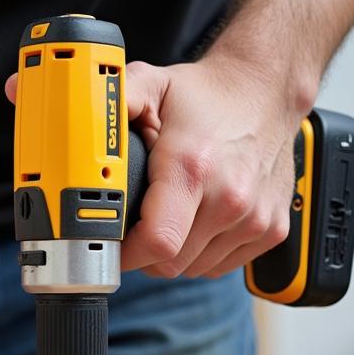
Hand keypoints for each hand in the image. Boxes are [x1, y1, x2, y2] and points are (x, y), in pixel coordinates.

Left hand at [120, 55, 303, 277]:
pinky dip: (203, 253)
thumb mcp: (151, 85)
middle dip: (144, 253)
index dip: (125, 253)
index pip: (155, 243)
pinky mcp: (273, 230)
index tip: (111, 243)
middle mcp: (230, 198)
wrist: (267, 89)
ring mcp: (255, 218)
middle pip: (169, 265)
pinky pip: (220, 266)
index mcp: (193, 169)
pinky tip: (199, 220)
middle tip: (138, 224)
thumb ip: (114, 103)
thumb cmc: (206, 95)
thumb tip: (81, 119)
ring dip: (174, 253)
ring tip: (172, 214)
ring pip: (193, 269)